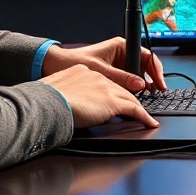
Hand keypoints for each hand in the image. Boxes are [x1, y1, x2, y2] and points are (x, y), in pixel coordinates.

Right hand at [42, 65, 157, 128]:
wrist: (47, 102)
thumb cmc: (45, 100)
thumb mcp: (56, 92)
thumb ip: (66, 95)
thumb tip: (66, 105)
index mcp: (82, 72)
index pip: (102, 82)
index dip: (109, 92)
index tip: (110, 100)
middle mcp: (96, 76)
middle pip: (118, 88)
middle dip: (128, 98)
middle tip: (135, 109)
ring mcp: (106, 88)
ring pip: (128, 97)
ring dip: (138, 108)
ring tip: (146, 117)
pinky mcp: (112, 102)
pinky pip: (134, 109)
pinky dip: (144, 116)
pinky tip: (149, 122)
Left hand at [43, 37, 166, 91]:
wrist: (56, 65)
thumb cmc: (73, 61)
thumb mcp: (99, 70)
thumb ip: (120, 78)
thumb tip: (140, 85)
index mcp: (121, 46)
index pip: (146, 56)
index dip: (156, 69)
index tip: (159, 82)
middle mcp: (121, 54)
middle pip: (144, 66)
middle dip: (151, 79)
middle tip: (157, 92)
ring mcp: (118, 64)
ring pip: (137, 75)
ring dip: (142, 85)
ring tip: (147, 97)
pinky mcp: (113, 73)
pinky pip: (128, 81)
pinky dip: (132, 89)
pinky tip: (134, 97)